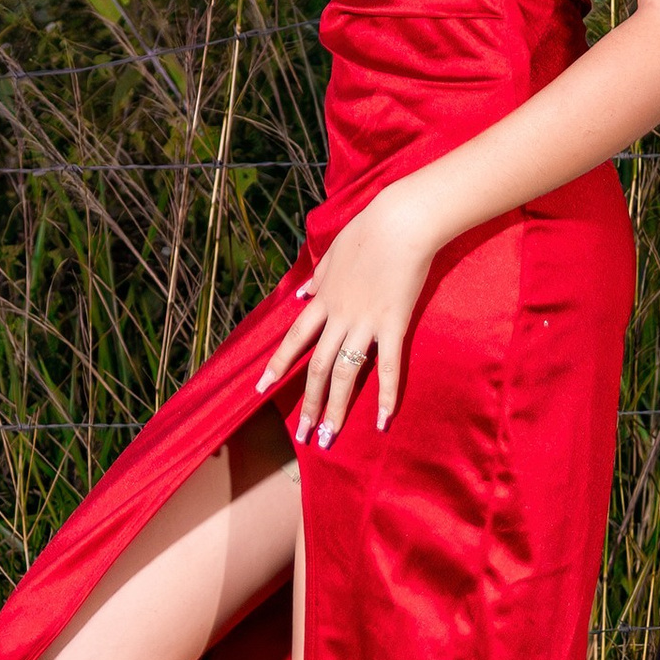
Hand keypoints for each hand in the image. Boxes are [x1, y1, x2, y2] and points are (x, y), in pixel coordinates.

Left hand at [254, 182, 443, 448]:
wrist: (399, 222)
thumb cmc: (367, 232)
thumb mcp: (332, 254)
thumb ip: (316, 279)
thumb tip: (300, 295)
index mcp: (323, 300)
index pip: (294, 339)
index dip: (277, 366)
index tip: (260, 388)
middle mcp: (338, 316)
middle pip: (317, 367)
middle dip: (310, 403)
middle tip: (304, 435)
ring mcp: (365, 322)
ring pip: (345, 373)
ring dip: (337, 408)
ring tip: (330, 437)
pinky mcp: (392, 323)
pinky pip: (388, 365)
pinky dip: (386, 394)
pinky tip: (384, 420)